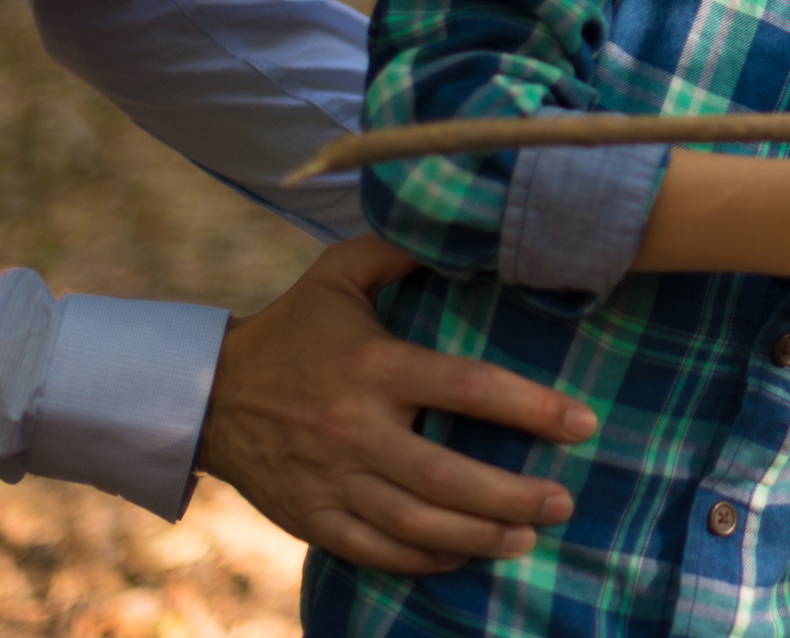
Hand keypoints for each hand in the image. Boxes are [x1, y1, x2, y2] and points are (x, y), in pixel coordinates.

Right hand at [196, 234, 596, 573]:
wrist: (207, 393)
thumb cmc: (291, 328)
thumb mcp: (338, 274)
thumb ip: (398, 251)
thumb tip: (464, 230)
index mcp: (374, 365)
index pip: (467, 387)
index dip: (530, 408)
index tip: (582, 423)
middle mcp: (355, 427)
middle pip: (447, 475)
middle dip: (514, 494)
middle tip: (564, 501)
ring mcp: (332, 479)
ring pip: (416, 523)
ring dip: (479, 536)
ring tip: (529, 537)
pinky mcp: (311, 517)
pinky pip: (375, 551)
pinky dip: (424, 559)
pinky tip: (464, 556)